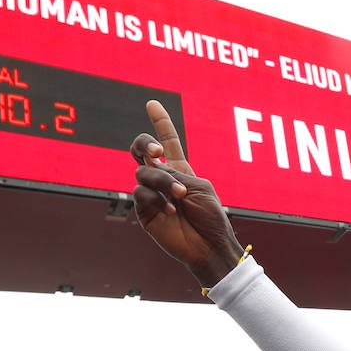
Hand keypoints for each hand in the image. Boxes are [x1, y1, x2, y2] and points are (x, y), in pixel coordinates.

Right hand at [130, 101, 243, 287]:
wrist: (208, 245)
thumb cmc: (210, 217)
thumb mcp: (198, 187)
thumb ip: (174, 172)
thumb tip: (150, 167)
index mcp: (179, 170)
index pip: (167, 142)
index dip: (160, 122)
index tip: (152, 104)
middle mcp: (162, 179)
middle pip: (141, 150)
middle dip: (144, 142)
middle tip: (156, 150)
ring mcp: (151, 195)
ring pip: (143, 172)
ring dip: (163, 182)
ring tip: (178, 197)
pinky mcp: (144, 211)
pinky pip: (140, 194)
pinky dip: (156, 199)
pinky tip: (170, 211)